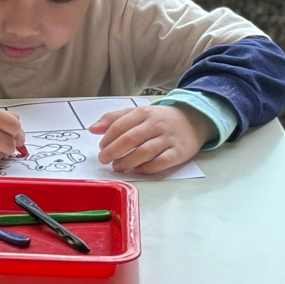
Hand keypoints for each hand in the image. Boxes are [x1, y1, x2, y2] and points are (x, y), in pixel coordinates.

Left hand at [90, 104, 215, 174]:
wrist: (193, 119)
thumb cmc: (159, 119)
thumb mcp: (137, 113)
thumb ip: (114, 119)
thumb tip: (92, 129)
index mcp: (143, 113)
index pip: (120, 125)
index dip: (107, 138)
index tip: (100, 147)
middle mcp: (156, 124)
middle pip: (130, 139)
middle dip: (113, 151)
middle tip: (103, 159)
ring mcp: (169, 138)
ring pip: (144, 152)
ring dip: (127, 161)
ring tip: (117, 167)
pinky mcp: (180, 152)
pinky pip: (162, 162)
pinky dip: (147, 168)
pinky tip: (137, 170)